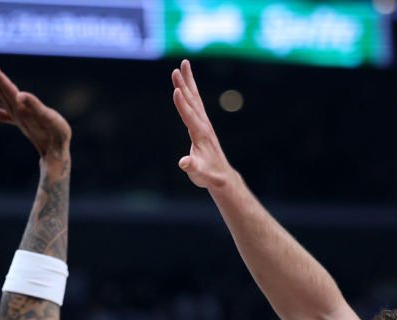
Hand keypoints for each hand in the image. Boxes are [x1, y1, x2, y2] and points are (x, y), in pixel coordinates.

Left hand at [0, 59, 70, 159]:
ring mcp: (16, 118)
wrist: (55, 154)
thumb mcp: (50, 118)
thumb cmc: (57, 136)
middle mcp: (16, 113)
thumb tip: (20, 95)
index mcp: (22, 109)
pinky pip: (1, 113)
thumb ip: (35, 106)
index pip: (7, 88)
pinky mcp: (19, 122)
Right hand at [171, 60, 232, 190]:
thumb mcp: (199, 174)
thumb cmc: (208, 175)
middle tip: (177, 68)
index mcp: (200, 134)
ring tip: (183, 65)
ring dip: (188, 82)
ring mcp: (204, 123)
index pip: (189, 116)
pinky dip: (191, 91)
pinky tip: (187, 84)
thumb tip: (184, 163)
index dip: (182, 104)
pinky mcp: (202, 124)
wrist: (221, 176)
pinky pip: (196, 103)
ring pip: (195, 98)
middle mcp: (203, 125)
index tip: (176, 90)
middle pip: (193, 101)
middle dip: (184, 85)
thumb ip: (192, 167)